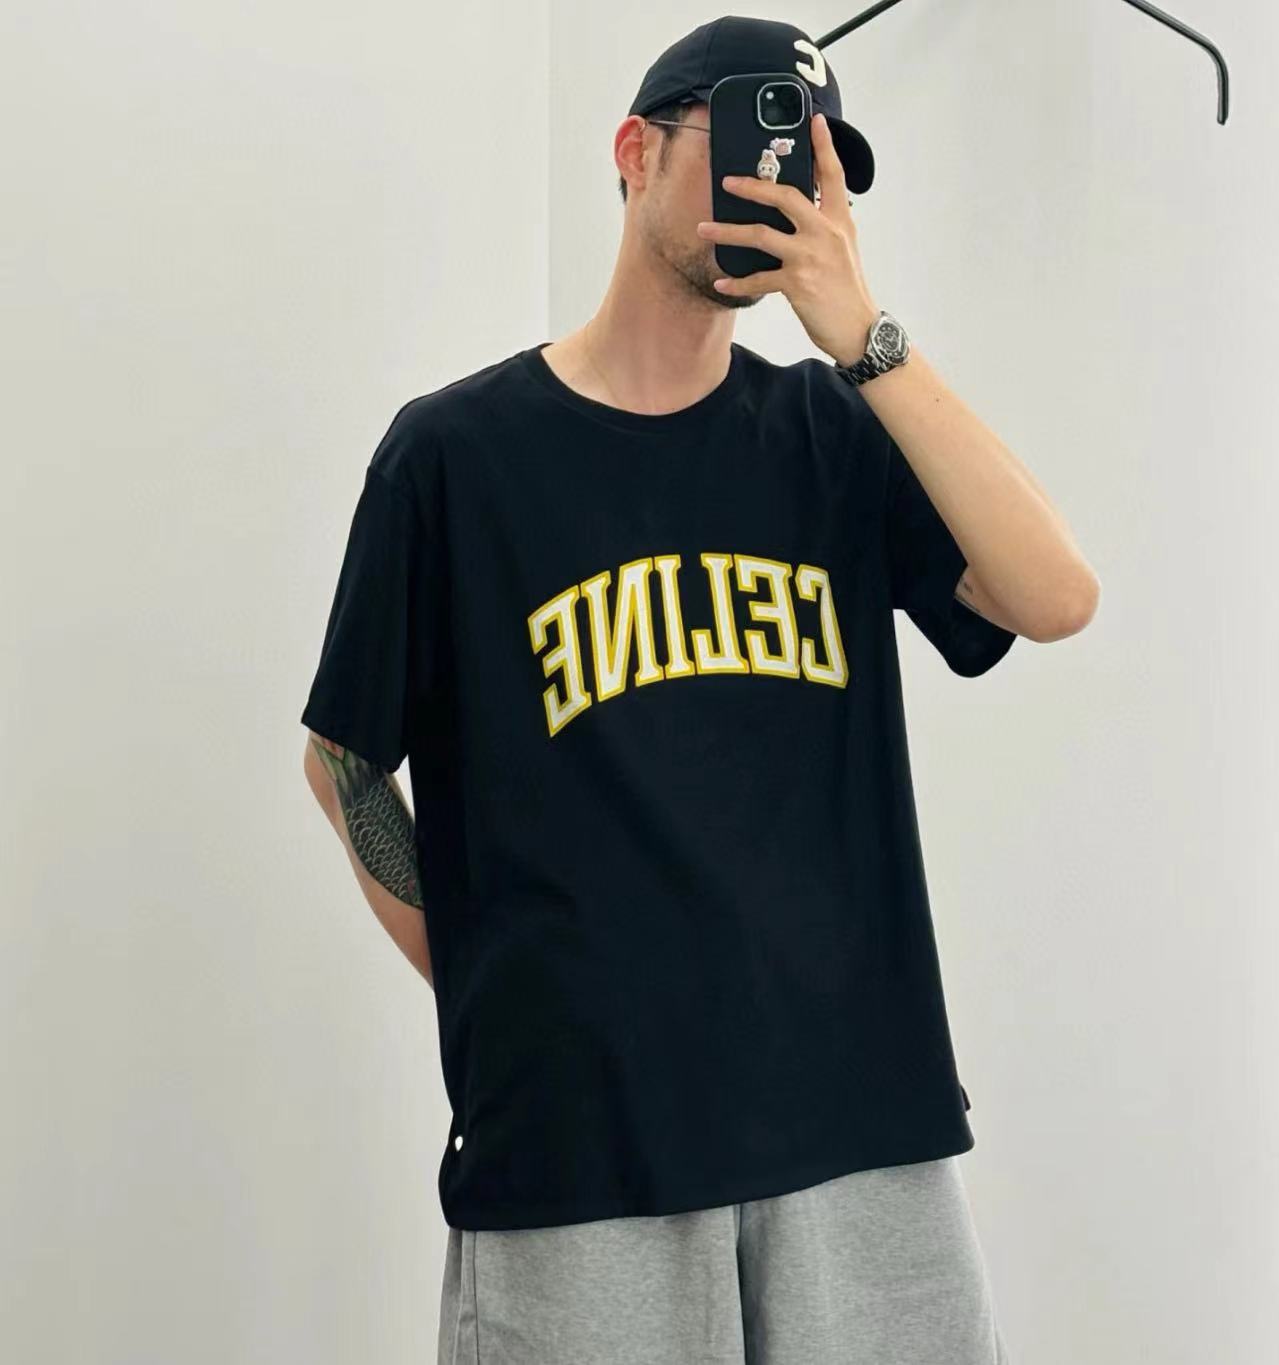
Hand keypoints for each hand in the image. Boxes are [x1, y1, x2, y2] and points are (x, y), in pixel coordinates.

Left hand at [696, 112, 879, 366]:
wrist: (858, 329)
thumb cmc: (847, 291)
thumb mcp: (843, 250)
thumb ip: (823, 227)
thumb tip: (795, 214)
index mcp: (839, 220)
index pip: (832, 175)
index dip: (824, 146)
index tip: (814, 120)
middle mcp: (825, 232)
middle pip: (785, 197)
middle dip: (752, 187)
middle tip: (727, 181)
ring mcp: (810, 257)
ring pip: (760, 235)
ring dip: (727, 232)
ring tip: (704, 230)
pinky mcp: (797, 283)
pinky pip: (758, 279)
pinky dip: (737, 283)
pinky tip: (720, 282)